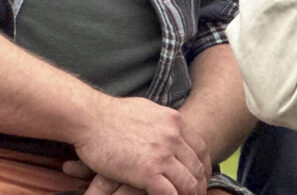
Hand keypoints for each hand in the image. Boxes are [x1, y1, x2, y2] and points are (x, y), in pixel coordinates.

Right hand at [69, 95, 210, 194]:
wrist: (91, 117)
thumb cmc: (112, 114)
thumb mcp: (148, 110)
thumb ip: (163, 122)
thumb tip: (168, 126)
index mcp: (175, 122)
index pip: (201, 148)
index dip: (204, 165)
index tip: (203, 176)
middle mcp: (173, 137)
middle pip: (197, 166)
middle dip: (200, 183)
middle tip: (198, 193)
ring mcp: (162, 154)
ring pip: (188, 182)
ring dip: (190, 194)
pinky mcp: (147, 170)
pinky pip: (169, 192)